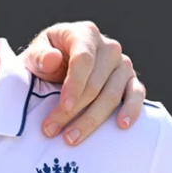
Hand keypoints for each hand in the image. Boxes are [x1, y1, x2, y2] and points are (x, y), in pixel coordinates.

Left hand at [20, 21, 145, 144]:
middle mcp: (109, 47)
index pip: (83, 59)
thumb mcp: (35, 55)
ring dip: (92, 119)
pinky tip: (122, 125)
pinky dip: (131, 110)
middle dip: (72, 111)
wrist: (59, 64)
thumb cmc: (45, 60)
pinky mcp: (131, 80)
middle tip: (51, 130)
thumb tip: (53, 59)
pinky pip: (136, 95)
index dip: (74, 84)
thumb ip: (39, 56)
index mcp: (85, 34)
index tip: (64, 106)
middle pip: (95, 83)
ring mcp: (123, 64)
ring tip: (71, 138)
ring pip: (111, 95)